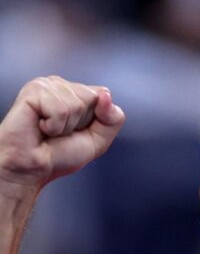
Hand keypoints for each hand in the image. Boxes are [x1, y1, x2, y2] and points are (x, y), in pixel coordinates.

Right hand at [0, 76, 124, 192]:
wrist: (32, 168)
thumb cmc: (59, 156)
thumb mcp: (98, 141)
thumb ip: (112, 119)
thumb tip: (106, 94)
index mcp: (75, 92)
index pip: (103, 97)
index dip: (97, 121)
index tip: (76, 132)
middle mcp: (60, 84)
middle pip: (92, 98)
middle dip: (81, 124)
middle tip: (60, 133)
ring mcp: (46, 85)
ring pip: (77, 104)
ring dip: (66, 127)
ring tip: (48, 132)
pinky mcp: (34, 90)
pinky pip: (61, 109)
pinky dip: (54, 127)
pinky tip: (40, 128)